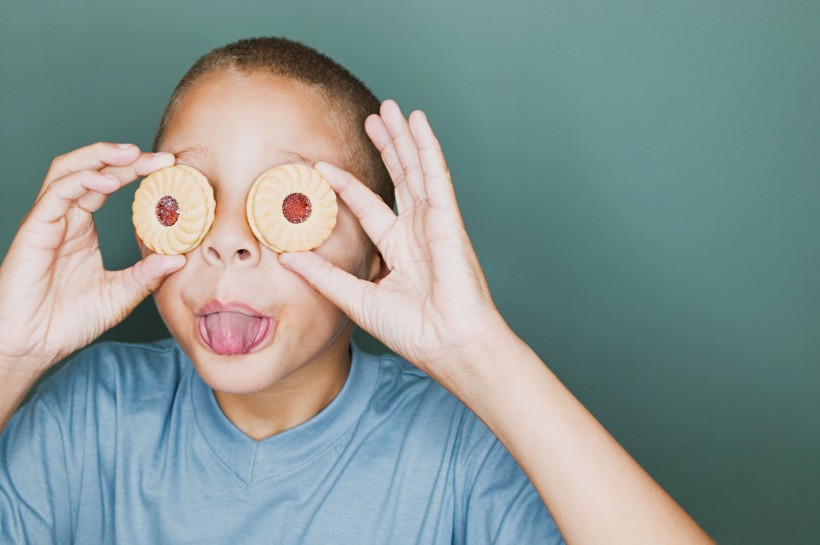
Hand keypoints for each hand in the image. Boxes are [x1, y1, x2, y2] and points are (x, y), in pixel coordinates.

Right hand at [0, 143, 184, 372]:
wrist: (33, 346)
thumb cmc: (68, 321)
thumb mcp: (121, 295)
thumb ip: (147, 275)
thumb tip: (180, 257)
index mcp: (82, 228)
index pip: (108, 183)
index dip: (136, 171)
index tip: (169, 168)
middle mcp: (64, 218)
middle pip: (90, 169)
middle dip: (124, 157)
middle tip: (160, 158)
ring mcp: (48, 221)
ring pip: (68, 171)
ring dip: (101, 157)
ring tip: (134, 155)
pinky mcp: (34, 230)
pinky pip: (57, 193)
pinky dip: (83, 181)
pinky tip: (110, 182)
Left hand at [279, 100, 503, 379]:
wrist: (447, 343)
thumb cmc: (412, 330)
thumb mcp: (356, 298)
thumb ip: (324, 275)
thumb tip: (286, 257)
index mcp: (398, 250)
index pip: (369, 207)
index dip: (347, 186)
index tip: (323, 167)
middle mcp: (416, 231)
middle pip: (397, 178)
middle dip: (385, 147)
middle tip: (370, 118)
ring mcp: (433, 222)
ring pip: (415, 169)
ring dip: (403, 138)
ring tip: (390, 108)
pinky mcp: (447, 218)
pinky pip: (436, 175)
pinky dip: (427, 146)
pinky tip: (418, 122)